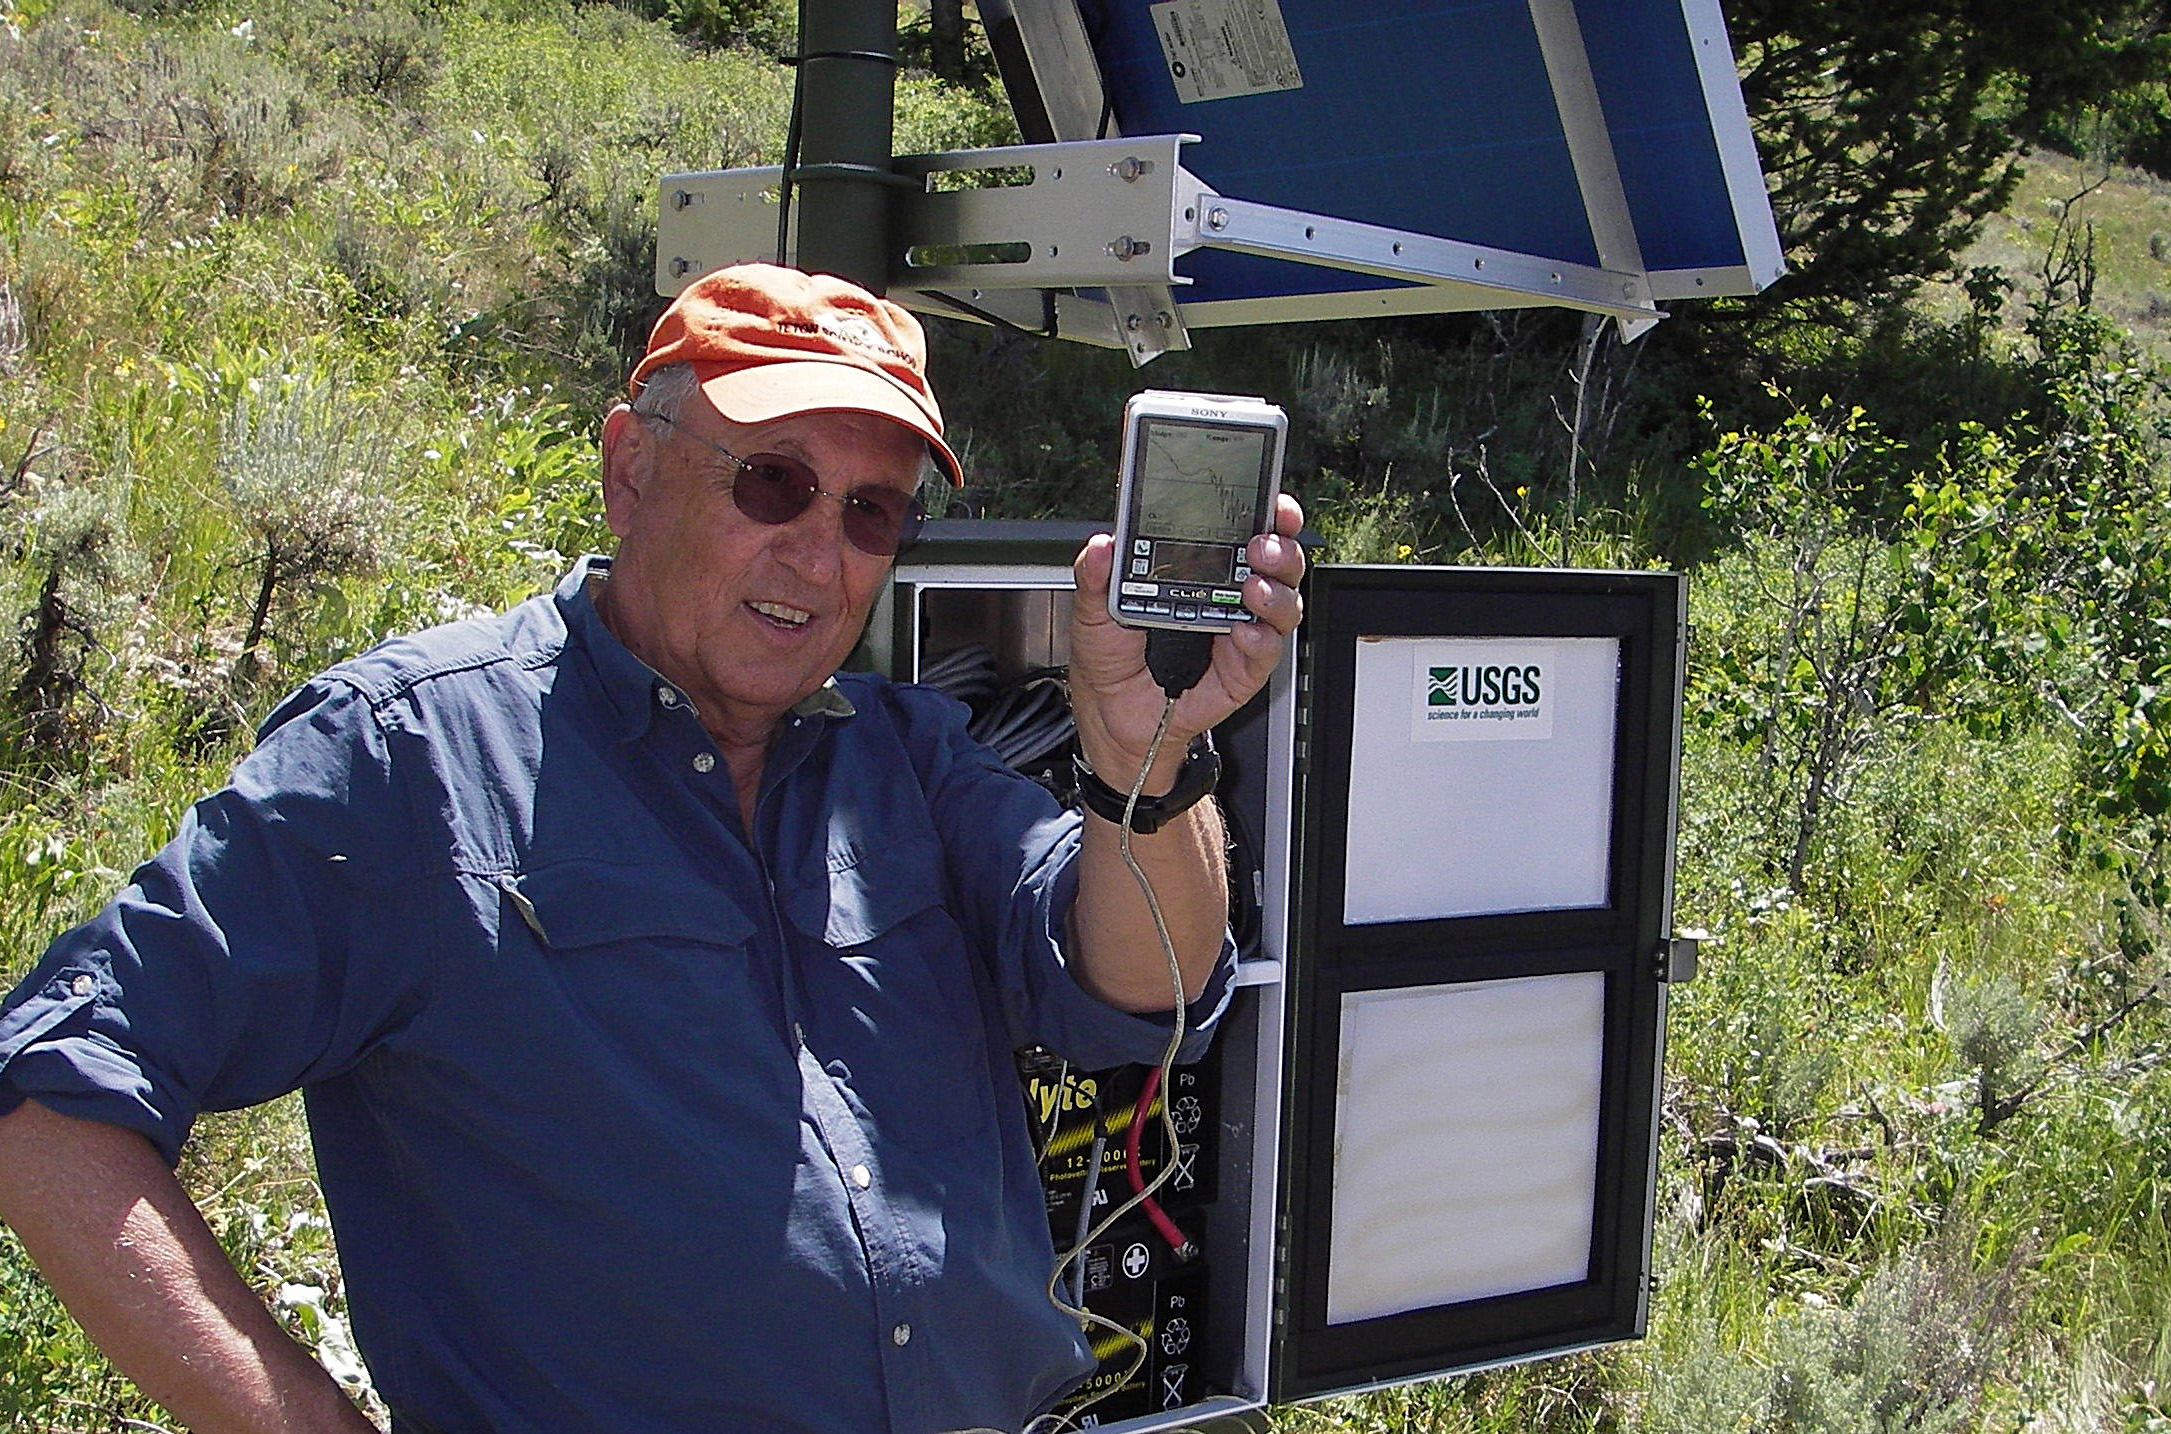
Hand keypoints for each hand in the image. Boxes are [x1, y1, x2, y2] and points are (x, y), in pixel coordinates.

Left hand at [1068, 493, 1306, 783]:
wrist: (1110, 710)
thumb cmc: (1110, 655)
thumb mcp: (1094, 609)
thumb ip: (1096, 575)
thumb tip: (1101, 546)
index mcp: (1201, 569)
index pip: (1246, 531)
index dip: (1268, 514)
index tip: (1271, 502)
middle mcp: (1228, 596)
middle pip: (1278, 564)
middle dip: (1281, 549)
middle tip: (1260, 546)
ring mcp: (1240, 632)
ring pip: (1283, 605)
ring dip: (1276, 593)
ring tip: (1253, 588)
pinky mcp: (1242, 670)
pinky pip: (1265, 652)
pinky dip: (1260, 640)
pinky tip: (1244, 632)